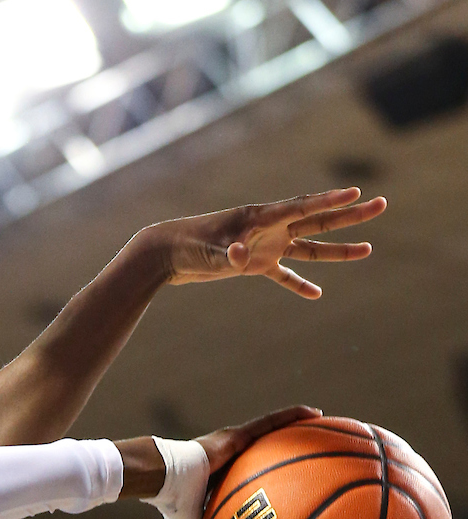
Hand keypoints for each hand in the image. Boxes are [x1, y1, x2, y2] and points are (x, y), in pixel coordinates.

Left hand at [146, 188, 386, 298]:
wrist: (168, 253)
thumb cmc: (188, 246)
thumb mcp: (210, 250)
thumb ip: (228, 253)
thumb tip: (239, 254)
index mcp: (263, 217)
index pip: (304, 206)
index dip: (331, 199)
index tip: (358, 192)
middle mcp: (270, 228)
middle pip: (318, 220)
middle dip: (350, 214)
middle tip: (382, 204)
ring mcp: (265, 246)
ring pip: (309, 248)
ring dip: (337, 251)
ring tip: (368, 249)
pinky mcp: (254, 265)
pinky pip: (283, 275)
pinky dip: (298, 284)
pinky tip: (316, 294)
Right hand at [180, 406, 319, 518]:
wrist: (164, 481)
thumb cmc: (174, 503)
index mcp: (223, 472)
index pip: (252, 468)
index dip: (269, 468)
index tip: (289, 472)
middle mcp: (232, 453)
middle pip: (266, 445)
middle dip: (286, 444)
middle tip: (312, 446)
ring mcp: (235, 441)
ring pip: (272, 428)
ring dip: (295, 422)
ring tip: (321, 419)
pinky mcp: (237, 435)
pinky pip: (270, 422)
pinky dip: (292, 416)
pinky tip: (314, 412)